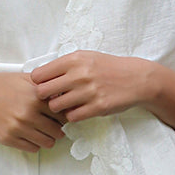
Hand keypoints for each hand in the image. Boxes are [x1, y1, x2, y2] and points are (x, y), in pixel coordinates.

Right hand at [0, 71, 66, 151]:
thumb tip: (62, 93)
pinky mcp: (8, 138)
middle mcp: (28, 114)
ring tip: (42, 132)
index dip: (63, 116)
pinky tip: (30, 135)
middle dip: (57, 129)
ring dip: (47, 139)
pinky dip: (34, 144)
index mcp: (35, 98)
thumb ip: (44, 85)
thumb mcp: (23, 78)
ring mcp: (18, 128)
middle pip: (57, 131)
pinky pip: (32, 148)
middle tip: (53, 126)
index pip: (62, 114)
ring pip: (47, 142)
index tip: (60, 117)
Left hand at [30, 52, 148, 122]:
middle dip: (45, 97)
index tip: (45, 86)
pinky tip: (79, 109)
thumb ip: (63, 66)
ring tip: (67, 104)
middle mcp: (79, 74)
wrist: (136, 78)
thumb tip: (39, 78)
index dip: (39, 83)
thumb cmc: (107, 67)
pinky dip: (72, 115)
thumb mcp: (85, 57)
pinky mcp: (97, 107)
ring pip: (55, 106)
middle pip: (42, 92)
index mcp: (73, 59)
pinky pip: (71, 117)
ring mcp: (88, 91)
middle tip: (54, 97)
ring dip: (59, 108)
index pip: (39, 75)